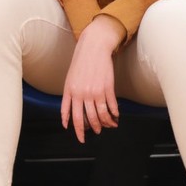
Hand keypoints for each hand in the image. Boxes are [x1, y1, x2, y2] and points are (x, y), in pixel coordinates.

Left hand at [60, 14, 124, 142]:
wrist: (93, 48)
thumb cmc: (80, 64)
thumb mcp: (69, 81)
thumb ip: (69, 98)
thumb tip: (69, 115)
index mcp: (71, 92)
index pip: (72, 116)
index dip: (76, 129)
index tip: (80, 137)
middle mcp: (82, 94)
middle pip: (88, 119)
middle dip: (93, 129)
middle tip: (97, 132)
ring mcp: (95, 91)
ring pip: (101, 115)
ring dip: (106, 123)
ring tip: (109, 125)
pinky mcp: (107, 88)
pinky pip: (111, 107)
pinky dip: (114, 114)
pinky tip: (116, 116)